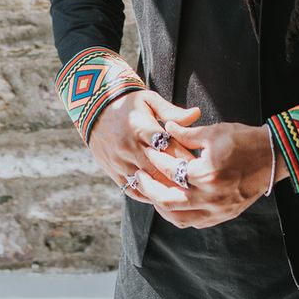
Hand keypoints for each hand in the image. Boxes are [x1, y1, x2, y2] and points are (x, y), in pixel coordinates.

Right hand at [87, 89, 201, 205]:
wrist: (94, 108)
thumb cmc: (128, 103)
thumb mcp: (149, 100)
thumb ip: (172, 111)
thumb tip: (196, 114)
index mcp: (140, 126)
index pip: (168, 147)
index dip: (186, 157)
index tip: (204, 164)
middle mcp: (129, 146)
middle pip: (159, 168)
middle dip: (180, 177)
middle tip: (202, 185)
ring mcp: (119, 161)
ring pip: (148, 183)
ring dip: (167, 190)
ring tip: (188, 196)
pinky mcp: (113, 172)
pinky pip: (133, 190)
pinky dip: (150, 196)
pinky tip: (165, 197)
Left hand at [133, 121, 288, 227]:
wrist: (273, 156)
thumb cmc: (245, 140)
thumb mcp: (214, 132)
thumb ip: (187, 133)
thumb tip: (167, 128)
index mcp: (206, 174)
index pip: (170, 170)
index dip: (154, 160)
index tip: (145, 152)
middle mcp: (210, 197)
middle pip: (167, 202)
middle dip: (149, 191)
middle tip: (138, 179)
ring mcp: (218, 210)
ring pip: (179, 218)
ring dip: (162, 207)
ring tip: (152, 192)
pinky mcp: (224, 215)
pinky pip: (195, 222)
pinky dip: (180, 215)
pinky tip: (173, 204)